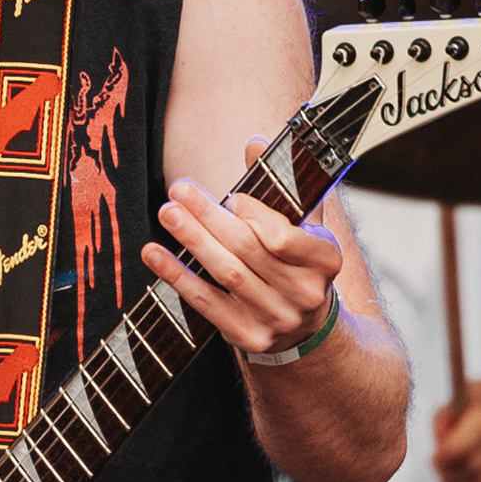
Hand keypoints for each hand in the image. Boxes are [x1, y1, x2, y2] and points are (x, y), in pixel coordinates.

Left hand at [146, 182, 342, 363]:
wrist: (303, 326)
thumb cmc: (296, 261)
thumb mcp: (302, 224)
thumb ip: (281, 185)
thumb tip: (253, 145)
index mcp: (325, 261)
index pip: (285, 237)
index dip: (255, 215)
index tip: (231, 197)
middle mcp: (304, 293)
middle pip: (248, 250)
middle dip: (210, 217)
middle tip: (180, 190)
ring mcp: (276, 318)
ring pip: (226, 274)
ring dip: (192, 240)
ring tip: (168, 213)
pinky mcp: (247, 337)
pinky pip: (206, 302)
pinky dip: (178, 276)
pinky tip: (155, 254)